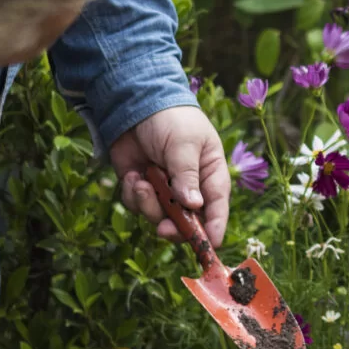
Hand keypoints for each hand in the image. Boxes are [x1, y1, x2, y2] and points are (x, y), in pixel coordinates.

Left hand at [111, 107, 230, 247]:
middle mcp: (189, 187)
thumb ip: (187, 176)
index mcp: (210, 175)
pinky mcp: (142, 188)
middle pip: (187, 222)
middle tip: (163, 228)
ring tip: (140, 180)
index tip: (209, 245)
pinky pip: (137, 206)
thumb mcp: (183, 144)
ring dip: (148, 203)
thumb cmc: (172, 119)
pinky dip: (132, 194)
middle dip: (174, 226)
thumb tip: (193, 206)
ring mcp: (164, 189)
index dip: (214, 228)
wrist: (136, 102)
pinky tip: (131, 174)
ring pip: (159, 216)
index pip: (217, 207)